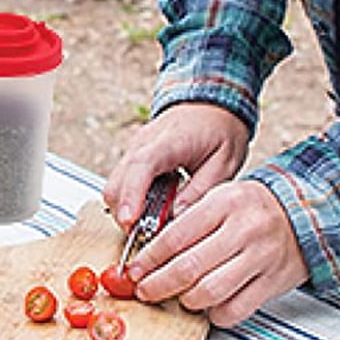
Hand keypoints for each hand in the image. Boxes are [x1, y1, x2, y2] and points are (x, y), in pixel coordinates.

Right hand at [103, 102, 250, 228]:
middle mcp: (142, 144)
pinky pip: (122, 185)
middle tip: (149, 234)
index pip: (140, 168)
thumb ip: (201, 191)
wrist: (211, 104)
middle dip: (127, 213)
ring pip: (114, 187)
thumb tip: (177, 217)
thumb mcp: (224, 163)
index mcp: (168, 141)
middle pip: (117, 183)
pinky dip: (131, 202)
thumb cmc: (220, 131)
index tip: (131, 222)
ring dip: (128, 210)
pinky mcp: (133, 158)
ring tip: (154, 223)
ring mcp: (133, 150)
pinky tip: (152, 210)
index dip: (132, 196)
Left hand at [126, 179, 307, 327]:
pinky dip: (216, 314)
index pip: (175, 236)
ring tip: (177, 298)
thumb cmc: (254, 208)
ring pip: (211, 291)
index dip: (148, 258)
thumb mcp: (220, 199)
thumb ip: (189, 221)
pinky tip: (207, 307)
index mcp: (225, 203)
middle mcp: (244, 229)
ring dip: (186, 301)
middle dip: (158, 284)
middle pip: (189, 267)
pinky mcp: (274, 282)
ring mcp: (261, 257)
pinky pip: (237, 309)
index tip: (134, 270)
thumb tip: (149, 252)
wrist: (305, 215)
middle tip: (145, 290)